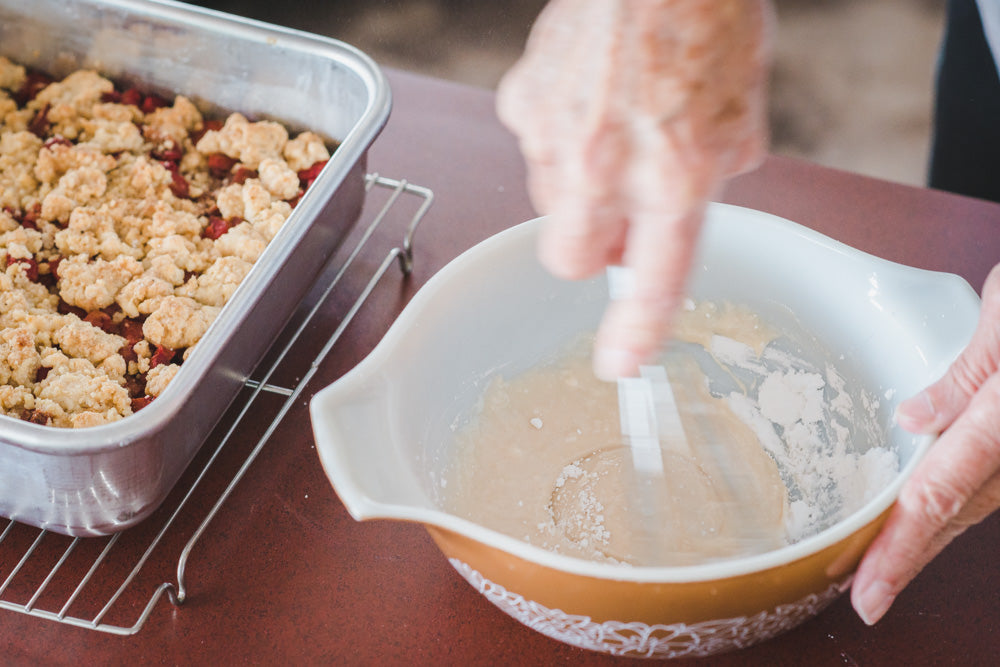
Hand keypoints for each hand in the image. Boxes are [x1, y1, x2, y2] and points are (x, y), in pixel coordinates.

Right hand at [497, 0, 772, 378]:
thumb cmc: (706, 21)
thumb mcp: (743, 117)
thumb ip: (712, 179)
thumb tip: (682, 206)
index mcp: (675, 177)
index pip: (651, 282)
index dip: (634, 334)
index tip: (620, 363)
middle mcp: (608, 167)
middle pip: (569, 260)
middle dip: (589, 251)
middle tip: (615, 217)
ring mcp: (555, 136)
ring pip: (549, 202)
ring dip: (577, 187)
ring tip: (611, 126)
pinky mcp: (522, 104)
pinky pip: (533, 145)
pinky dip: (558, 135)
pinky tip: (587, 97)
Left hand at [852, 263, 999, 623]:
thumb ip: (963, 377)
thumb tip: (913, 421)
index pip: (939, 494)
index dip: (900, 551)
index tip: (869, 594)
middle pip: (955, 513)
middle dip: (906, 556)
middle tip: (864, 592)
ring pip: (973, 503)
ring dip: (927, 533)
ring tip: (881, 563)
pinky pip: (986, 481)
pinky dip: (953, 502)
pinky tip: (926, 515)